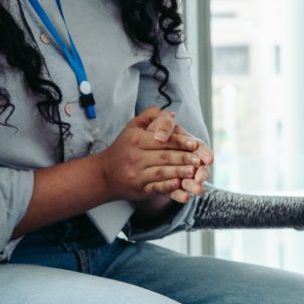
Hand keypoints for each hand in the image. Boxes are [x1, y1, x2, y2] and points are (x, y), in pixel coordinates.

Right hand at [96, 107, 210, 206]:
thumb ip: (151, 117)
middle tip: (199, 160)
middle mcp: (135, 157)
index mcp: (136, 140)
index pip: (162, 141)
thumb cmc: (123, 147)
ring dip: (179, 173)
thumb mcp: (132, 127)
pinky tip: (180, 185)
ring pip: (162, 173)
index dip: (179, 142)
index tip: (194, 144)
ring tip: (194, 172)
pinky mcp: (139, 189)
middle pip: (164, 157)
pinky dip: (169, 187)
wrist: (104, 174)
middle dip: (184, 158)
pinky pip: (156, 188)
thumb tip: (172, 114)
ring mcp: (137, 174)